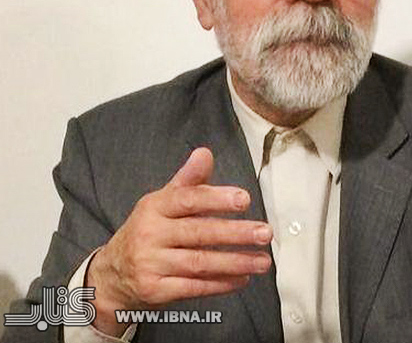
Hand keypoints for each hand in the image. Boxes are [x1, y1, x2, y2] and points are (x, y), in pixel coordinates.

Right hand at [86, 147, 271, 335]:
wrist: (112, 275)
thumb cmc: (148, 232)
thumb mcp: (162, 202)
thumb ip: (188, 181)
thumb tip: (205, 153)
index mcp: (154, 207)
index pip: (188, 199)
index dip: (217, 199)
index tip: (245, 200)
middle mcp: (150, 234)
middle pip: (198, 233)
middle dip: (236, 233)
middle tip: (265, 233)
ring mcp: (150, 264)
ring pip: (200, 262)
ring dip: (236, 262)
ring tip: (263, 260)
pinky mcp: (154, 290)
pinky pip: (194, 287)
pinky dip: (221, 284)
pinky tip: (242, 278)